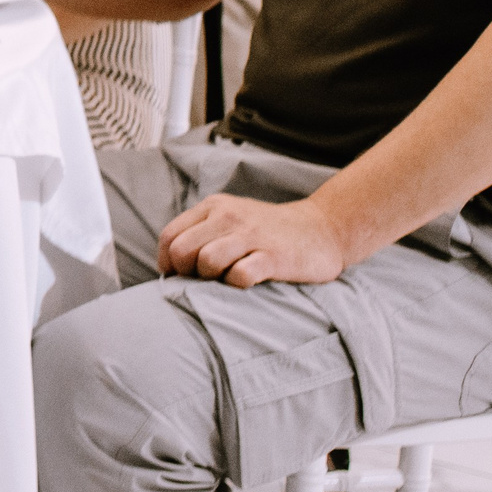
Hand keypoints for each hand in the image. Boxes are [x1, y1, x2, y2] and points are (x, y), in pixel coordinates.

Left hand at [158, 193, 350, 286]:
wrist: (323, 228)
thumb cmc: (268, 231)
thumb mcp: (231, 219)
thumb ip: (202, 233)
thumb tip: (172, 266)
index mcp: (212, 207)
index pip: (169, 236)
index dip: (167, 263)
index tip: (180, 278)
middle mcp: (227, 216)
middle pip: (182, 251)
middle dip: (187, 273)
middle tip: (206, 281)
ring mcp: (251, 235)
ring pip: (206, 260)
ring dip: (211, 278)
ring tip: (228, 278)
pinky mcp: (274, 256)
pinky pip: (240, 274)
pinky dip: (238, 283)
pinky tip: (249, 281)